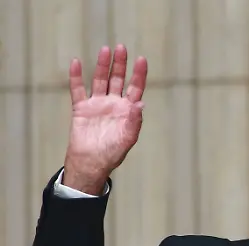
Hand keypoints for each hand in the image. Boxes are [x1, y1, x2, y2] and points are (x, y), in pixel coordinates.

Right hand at [62, 45, 147, 193]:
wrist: (91, 162)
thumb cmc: (113, 153)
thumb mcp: (128, 138)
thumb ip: (135, 121)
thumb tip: (141, 104)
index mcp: (127, 111)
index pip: (135, 88)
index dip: (138, 74)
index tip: (141, 59)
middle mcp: (113, 104)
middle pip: (117, 79)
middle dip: (120, 64)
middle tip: (122, 47)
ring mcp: (97, 104)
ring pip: (100, 80)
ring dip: (103, 66)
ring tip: (105, 50)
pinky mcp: (81, 108)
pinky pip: (78, 89)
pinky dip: (76, 76)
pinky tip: (77, 63)